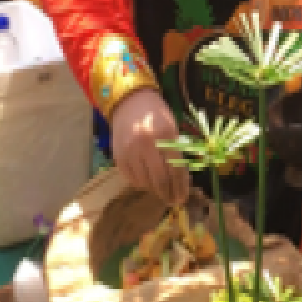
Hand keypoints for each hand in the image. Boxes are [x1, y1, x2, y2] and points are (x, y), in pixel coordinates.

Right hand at [109, 88, 188, 205]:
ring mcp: (129, 151)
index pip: (175, 168)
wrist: (130, 101)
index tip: (183, 198)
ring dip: (155, 189)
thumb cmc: (156, 115)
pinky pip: (131, 179)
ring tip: (161, 189)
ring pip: (144, 182)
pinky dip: (141, 183)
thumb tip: (182, 181)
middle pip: (159, 179)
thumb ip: (176, 153)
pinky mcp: (118, 156)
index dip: (181, 186)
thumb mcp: (172, 129)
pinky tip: (147, 181)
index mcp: (164, 135)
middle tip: (173, 200)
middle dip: (168, 194)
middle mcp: (145, 144)